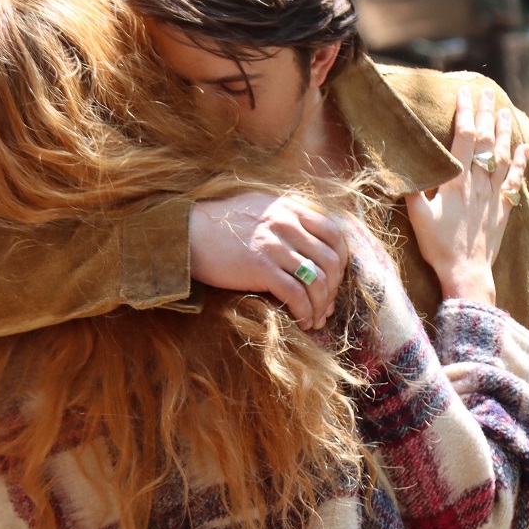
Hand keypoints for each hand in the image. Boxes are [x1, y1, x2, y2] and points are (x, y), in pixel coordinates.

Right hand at [189, 192, 348, 329]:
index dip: (341, 259)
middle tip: (326, 306)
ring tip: (315, 319)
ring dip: (321, 305)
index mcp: (290, 209)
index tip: (334, 278)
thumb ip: (286, 215)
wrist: (187, 234)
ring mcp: (274, 246)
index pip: (334, 233)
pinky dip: (304, 312)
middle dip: (334, 289)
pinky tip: (302, 321)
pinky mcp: (260, 268)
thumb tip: (309, 233)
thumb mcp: (259, 207)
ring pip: (317, 280)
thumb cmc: (220, 224)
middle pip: (330, 261)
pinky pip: (296, 294)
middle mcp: (287, 224)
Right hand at [404, 85, 528, 302]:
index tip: (464, 93)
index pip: (465, 138)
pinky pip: (515, 181)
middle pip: (486, 141)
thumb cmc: (439, 246)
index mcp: (457, 181)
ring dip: (504, 132)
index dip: (466, 113)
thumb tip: (401, 165)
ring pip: (503, 156)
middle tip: (487, 92)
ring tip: (504, 111)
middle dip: (486, 113)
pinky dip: (522, 163)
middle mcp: (479, 183)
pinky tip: (524, 149)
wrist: (466, 273)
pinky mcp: (503, 209)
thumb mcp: (418, 216)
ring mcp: (494, 195)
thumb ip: (412, 189)